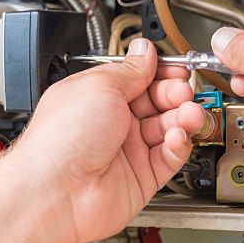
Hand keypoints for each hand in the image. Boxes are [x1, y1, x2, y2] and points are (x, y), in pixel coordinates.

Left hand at [11, 38, 204, 242]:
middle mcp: (112, 123)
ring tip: (188, 114)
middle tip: (183, 92)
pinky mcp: (141, 178)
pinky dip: (178, 145)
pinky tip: (177, 137)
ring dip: (183, 118)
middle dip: (175, 94)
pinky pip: (169, 157)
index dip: (161, 73)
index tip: (178, 69)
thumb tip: (144, 51)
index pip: (139, 79)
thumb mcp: (100, 86)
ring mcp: (127, 151)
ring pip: (168, 129)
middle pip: (158, 103)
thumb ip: (130, 70)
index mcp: (98, 96)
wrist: (55, 192)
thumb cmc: (61, 140)